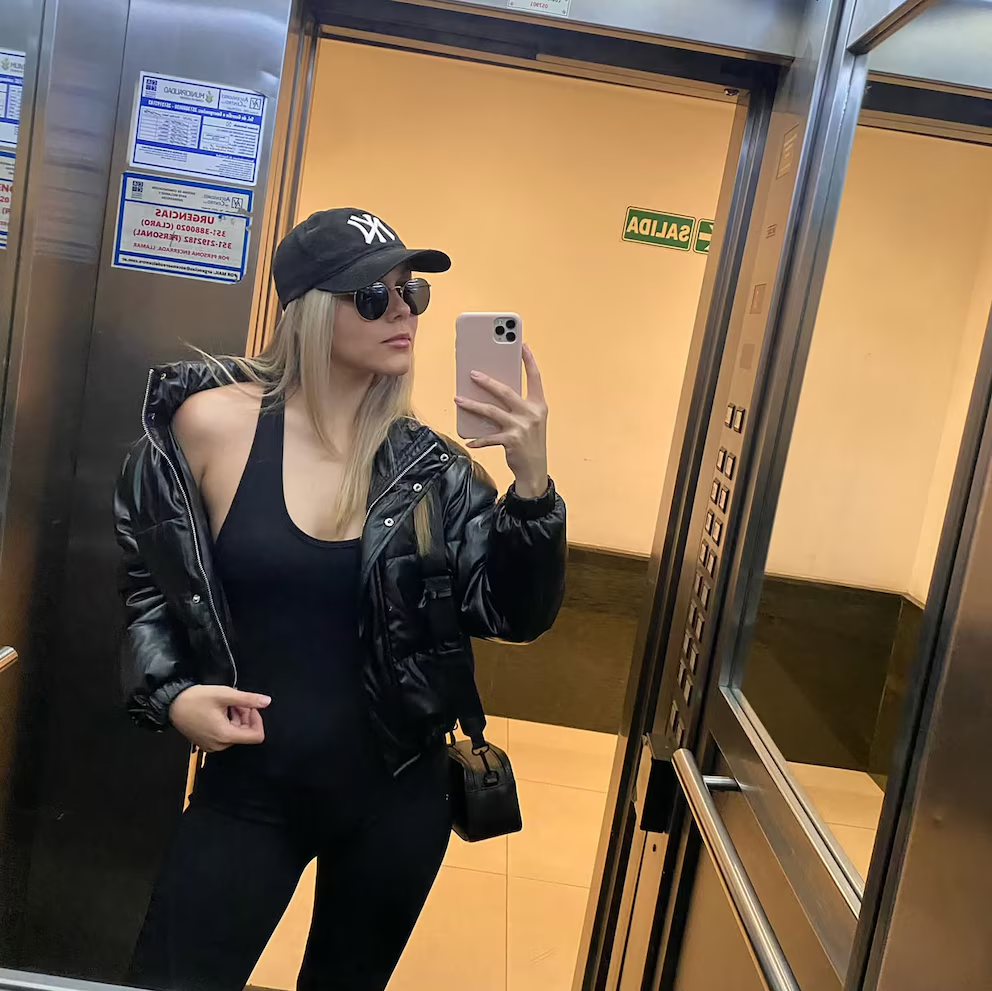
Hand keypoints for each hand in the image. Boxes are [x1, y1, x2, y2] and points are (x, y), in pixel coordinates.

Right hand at [169, 685, 269, 752]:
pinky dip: (227, 723)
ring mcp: (212, 746)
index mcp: (225, 736)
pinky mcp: (206, 743)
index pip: (256, 736)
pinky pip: (225, 735)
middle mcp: (220, 745)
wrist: (171, 703)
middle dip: (245, 716)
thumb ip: (248, 699)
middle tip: (234, 702)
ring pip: (236, 733)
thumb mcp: (225, 695)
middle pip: (245, 733)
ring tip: (225, 705)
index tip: (248, 706)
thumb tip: (267, 702)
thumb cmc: (197, 698)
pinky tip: (218, 711)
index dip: (257, 720)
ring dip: (236, 718)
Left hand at [454, 344, 549, 497]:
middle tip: (472, 374)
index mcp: (539, 405)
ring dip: (472, 405)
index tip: (522, 345)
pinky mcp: (511, 441)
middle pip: (506, 391)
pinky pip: (489, 437)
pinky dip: (477, 439)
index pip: (535, 378)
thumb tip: (493, 391)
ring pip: (492, 411)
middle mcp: (532, 413)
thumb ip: (518, 406)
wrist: (535, 469)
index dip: (529, 361)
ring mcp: (521, 427)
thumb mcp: (531, 420)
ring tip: (459, 399)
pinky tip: (469, 440)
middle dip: (487, 381)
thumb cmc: (530, 442)